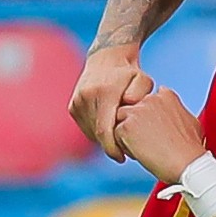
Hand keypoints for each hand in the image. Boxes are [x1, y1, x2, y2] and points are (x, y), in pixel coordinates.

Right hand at [69, 46, 152, 160]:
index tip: (123, 159)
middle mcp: (85, 97)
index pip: (105, 130)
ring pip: (91, 132)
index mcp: (103, 92)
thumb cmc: (130, 73)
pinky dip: (97, 130)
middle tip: (128, 148)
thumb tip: (128, 108)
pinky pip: (86, 127)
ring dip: (105, 138)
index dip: (113, 149)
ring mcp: (76, 102)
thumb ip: (140, 95)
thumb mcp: (143, 80)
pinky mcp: (72, 106)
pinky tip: (111, 125)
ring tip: (120, 134)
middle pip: (98, 133)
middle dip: (112, 145)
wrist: (107, 57)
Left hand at [114, 88, 207, 184]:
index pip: (144, 101)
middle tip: (147, 142)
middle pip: (131, 109)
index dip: (146, 117)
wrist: (188, 164)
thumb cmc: (191, 149)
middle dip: (135, 125)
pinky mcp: (126, 127)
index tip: (153, 130)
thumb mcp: (190, 121)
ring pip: (120, 121)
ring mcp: (137, 111)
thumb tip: (171, 115)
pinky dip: (125, 147)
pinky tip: (141, 154)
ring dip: (128, 136)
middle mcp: (150, 99)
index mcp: (166, 95)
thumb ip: (176, 112)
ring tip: (144, 149)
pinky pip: (116, 136)